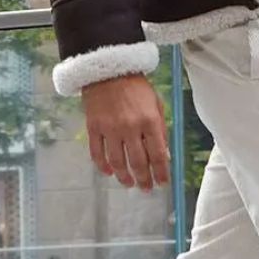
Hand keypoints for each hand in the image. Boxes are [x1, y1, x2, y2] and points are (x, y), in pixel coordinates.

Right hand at [82, 73, 169, 191]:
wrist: (108, 70)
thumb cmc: (136, 87)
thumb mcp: (156, 104)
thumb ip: (160, 129)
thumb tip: (164, 155)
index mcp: (149, 121)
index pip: (158, 154)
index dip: (161, 172)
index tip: (162, 183)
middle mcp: (130, 127)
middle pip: (138, 162)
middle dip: (143, 179)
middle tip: (146, 188)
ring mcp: (110, 128)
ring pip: (117, 162)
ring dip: (124, 176)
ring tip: (129, 183)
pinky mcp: (94, 127)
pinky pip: (97, 153)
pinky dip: (103, 166)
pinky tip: (109, 172)